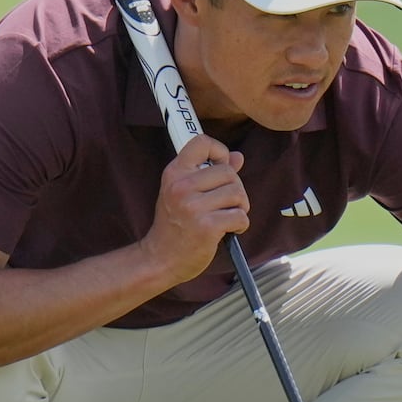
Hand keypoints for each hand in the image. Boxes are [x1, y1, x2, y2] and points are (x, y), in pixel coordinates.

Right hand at [141, 135, 248, 283]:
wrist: (160, 258)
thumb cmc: (174, 224)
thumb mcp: (184, 192)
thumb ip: (210, 172)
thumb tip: (237, 156)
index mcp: (174, 173)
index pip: (202, 142)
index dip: (219, 152)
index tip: (220, 167)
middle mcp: (182, 186)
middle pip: (229, 172)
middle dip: (235, 189)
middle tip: (225, 204)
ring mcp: (193, 207)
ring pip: (237, 193)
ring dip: (239, 207)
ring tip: (226, 217)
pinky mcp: (207, 226)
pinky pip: (240, 216)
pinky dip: (240, 224)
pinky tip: (229, 230)